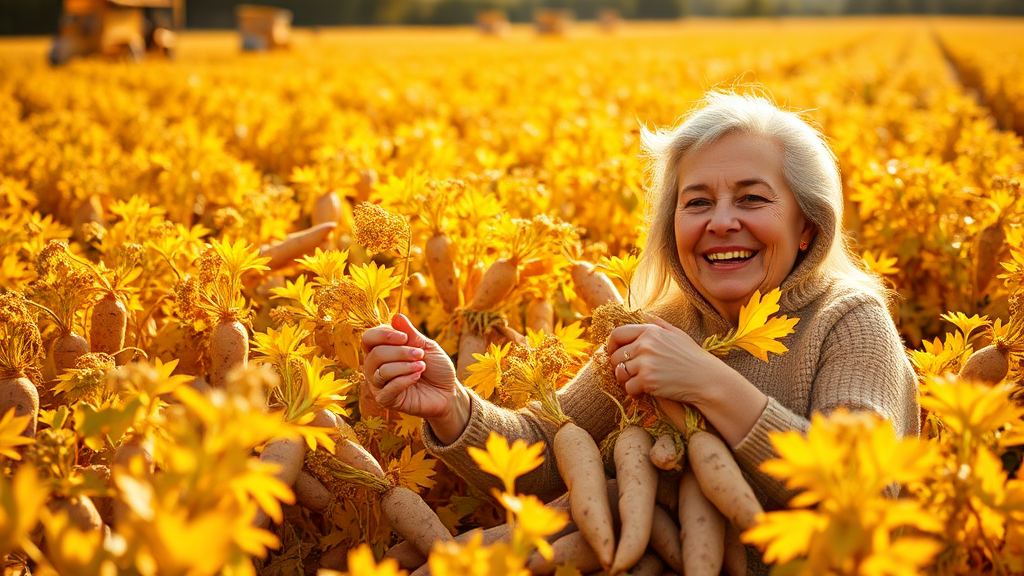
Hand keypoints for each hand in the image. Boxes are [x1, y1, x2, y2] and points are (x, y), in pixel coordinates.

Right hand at [361, 314, 460, 419]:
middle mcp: (375, 366)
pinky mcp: (386, 400)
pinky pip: (387, 389)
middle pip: (375, 354)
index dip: (384, 335)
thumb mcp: (426, 346)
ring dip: (404, 366)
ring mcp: (379, 384)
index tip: (405, 337)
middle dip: (400, 352)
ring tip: (422, 365)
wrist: (448, 391)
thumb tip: (396, 316)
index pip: (369, 338)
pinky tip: (417, 376)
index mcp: (382, 349)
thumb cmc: (435, 367)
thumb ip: (410, 334)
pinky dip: (404, 380)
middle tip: (420, 354)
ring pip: (381, 371)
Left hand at [605, 314, 725, 405]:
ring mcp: (646, 362)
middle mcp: (645, 345)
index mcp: (650, 331)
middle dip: (619, 367)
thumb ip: (659, 325)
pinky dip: (634, 392)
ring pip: (620, 373)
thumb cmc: (693, 358)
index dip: (610, 345)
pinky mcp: (648, 380)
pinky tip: (645, 392)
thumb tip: (644, 315)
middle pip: (615, 356)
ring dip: (626, 380)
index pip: (617, 334)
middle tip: (629, 374)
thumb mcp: (678, 334)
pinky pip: (629, 388)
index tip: (613, 354)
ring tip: (637, 383)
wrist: (707, 379)